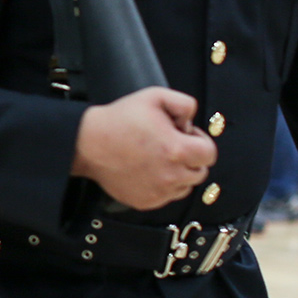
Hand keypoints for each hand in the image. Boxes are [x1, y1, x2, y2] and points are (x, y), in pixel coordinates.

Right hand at [73, 87, 215, 211]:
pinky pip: (166, 197)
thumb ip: (184, 103)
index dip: (201, 142)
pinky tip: (148, 170)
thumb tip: (192, 120)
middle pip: (200, 173)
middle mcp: (171, 175)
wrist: (87, 143)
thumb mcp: (154, 96)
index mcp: (177, 150)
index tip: (186, 136)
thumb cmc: (118, 120)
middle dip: (191, 158)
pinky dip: (162, 186)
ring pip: (185, 187)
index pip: (210, 154)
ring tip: (159, 159)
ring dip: (178, 174)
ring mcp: (158, 192)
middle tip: (171, 146)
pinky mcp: (146, 201)